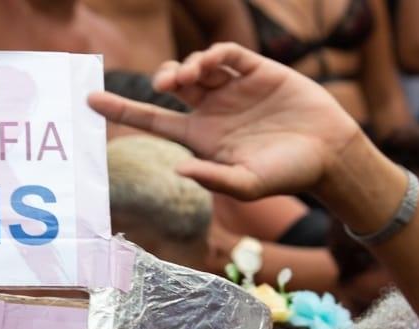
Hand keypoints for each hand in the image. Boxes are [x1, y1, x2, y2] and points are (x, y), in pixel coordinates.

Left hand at [88, 44, 361, 200]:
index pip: (152, 120)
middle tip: (165, 86)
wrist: (329, 154)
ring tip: (188, 77)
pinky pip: (228, 55)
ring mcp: (234, 89)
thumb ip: (213, 178)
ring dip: (186, 66)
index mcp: (201, 138)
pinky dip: (215, 54)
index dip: (121, 109)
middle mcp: (212, 110)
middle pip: (172, 86)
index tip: (90, 99)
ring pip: (197, 66)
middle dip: (162, 78)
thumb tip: (179, 170)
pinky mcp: (258, 71)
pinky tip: (211, 64)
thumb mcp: (247, 184)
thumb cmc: (287, 175)